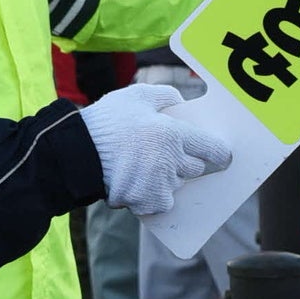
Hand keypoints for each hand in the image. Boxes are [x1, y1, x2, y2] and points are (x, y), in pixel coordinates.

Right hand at [77, 84, 231, 218]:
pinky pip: (161, 202)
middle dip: (185, 162)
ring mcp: (159, 185)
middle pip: (195, 169)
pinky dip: (152, 196)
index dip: (219, 152)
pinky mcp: (147, 202)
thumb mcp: (136, 96)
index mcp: (173, 135)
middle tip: (164, 154)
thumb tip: (181, 102)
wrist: (77, 153)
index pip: (212, 148)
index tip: (222, 155)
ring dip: (167, 179)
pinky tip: (136, 183)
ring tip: (143, 168)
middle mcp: (171, 162)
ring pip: (176, 185)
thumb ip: (165, 95)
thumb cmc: (107, 122)